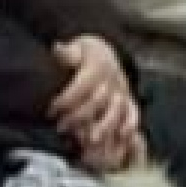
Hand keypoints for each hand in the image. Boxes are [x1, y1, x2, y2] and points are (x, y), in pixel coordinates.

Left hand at [48, 37, 143, 171]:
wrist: (105, 52)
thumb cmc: (84, 53)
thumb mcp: (75, 47)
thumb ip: (67, 52)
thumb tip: (57, 48)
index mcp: (97, 65)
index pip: (82, 85)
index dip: (66, 99)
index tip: (51, 110)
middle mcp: (112, 78)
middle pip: (97, 101)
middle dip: (78, 116)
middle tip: (61, 127)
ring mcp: (123, 90)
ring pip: (116, 111)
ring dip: (102, 127)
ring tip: (86, 139)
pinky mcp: (129, 99)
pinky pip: (133, 113)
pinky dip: (129, 125)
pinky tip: (121, 137)